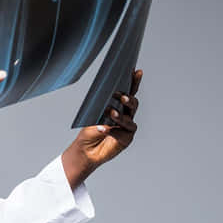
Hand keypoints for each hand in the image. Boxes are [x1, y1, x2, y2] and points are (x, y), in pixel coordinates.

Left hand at [62, 69, 142, 188]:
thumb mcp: (93, 116)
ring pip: (129, 119)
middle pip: (133, 104)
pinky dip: (112, 130)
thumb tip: (108, 104)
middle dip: (128, 99)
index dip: (134, 82)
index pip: (129, 92)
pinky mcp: (125, 140)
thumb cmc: (89, 131)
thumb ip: (102, 110)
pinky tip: (103, 129)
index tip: (136, 71)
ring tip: (110, 113)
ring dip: (120, 116)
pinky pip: (122, 133)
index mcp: (119, 106)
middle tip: (121, 97)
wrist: (85, 150)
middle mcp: (126, 116)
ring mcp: (127, 128)